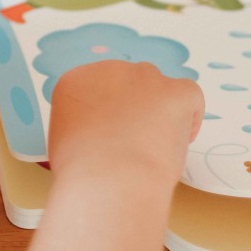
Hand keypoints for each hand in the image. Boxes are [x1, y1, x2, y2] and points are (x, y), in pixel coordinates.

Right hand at [47, 60, 204, 187]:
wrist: (108, 180)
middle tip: (132, 143)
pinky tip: (180, 139)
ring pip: (158, 88)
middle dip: (133, 110)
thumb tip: (95, 138)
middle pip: (128, 84)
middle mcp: (111, 70)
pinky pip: (189, 96)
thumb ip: (79, 130)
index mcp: (77, 81)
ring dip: (159, 111)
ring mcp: (145, 77)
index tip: (108, 137)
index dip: (106, 115)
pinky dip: (189, 116)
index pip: (96, 90)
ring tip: (155, 145)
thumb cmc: (80, 173)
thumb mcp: (61, 146)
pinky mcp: (176, 91)